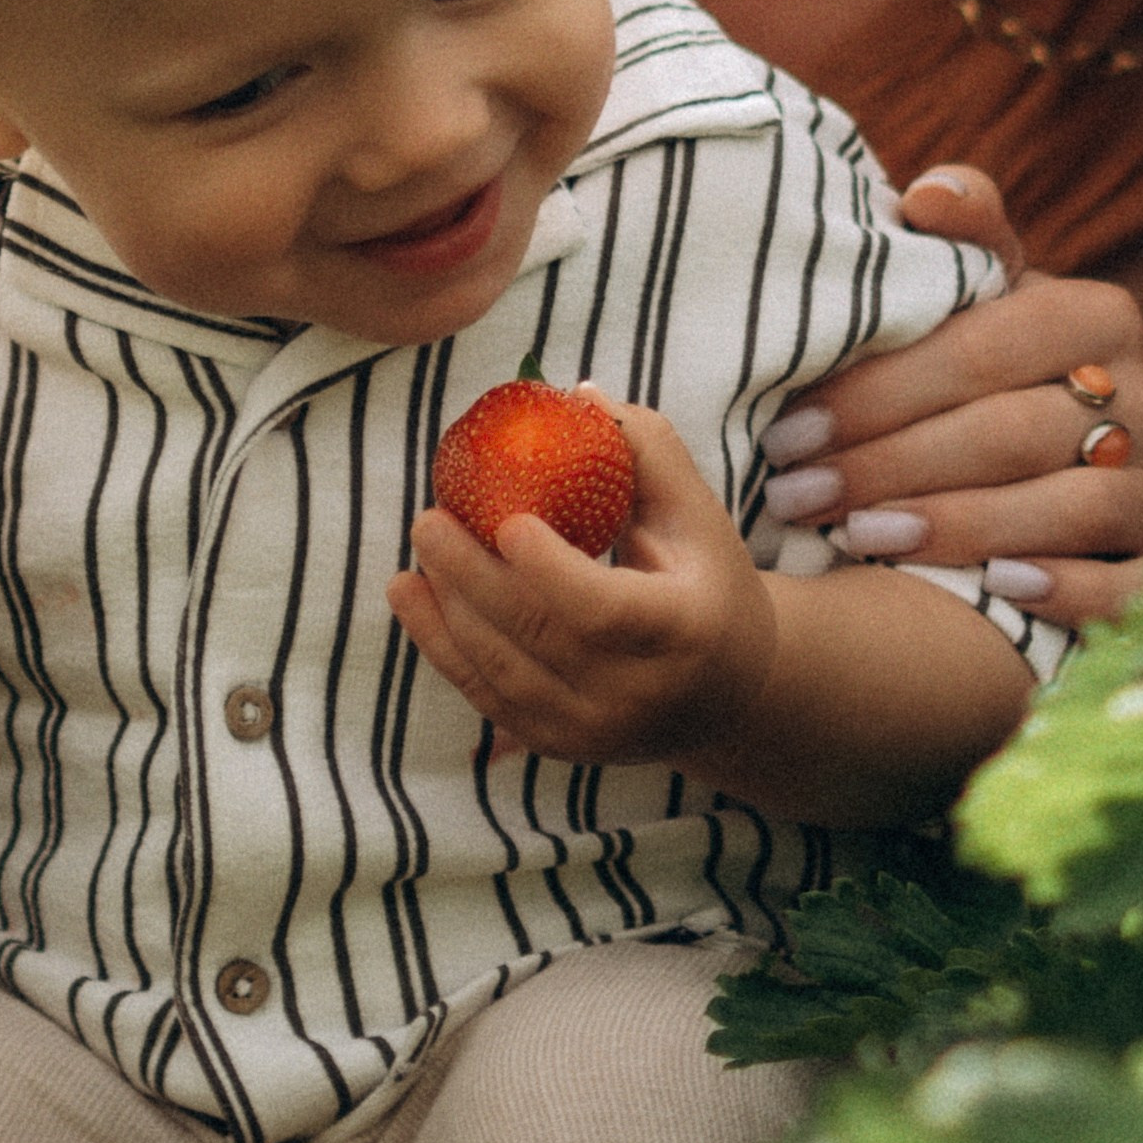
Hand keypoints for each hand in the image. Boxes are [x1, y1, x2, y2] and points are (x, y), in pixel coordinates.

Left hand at [389, 398, 774, 764]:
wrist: (729, 694)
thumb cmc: (708, 584)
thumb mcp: (697, 516)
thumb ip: (646, 452)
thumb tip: (575, 396)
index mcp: (682, 631)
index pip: (601, 608)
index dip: (546, 569)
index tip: (504, 520)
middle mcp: (638, 693)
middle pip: (537, 637)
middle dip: (471, 577)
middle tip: (429, 519)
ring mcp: (595, 730)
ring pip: (501, 672)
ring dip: (446, 611)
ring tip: (418, 553)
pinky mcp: (560, 745)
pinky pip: (488, 698)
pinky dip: (443, 648)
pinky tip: (412, 598)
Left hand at [757, 164, 1142, 629]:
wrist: (1062, 483)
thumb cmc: (988, 386)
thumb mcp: (975, 310)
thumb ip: (958, 246)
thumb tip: (927, 194)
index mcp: (1102, 319)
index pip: (994, 343)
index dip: (884, 389)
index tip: (790, 432)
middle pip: (1022, 429)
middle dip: (893, 463)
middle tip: (798, 495)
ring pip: (1077, 506)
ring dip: (959, 524)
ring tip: (859, 537)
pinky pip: (1137, 584)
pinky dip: (1067, 585)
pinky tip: (993, 588)